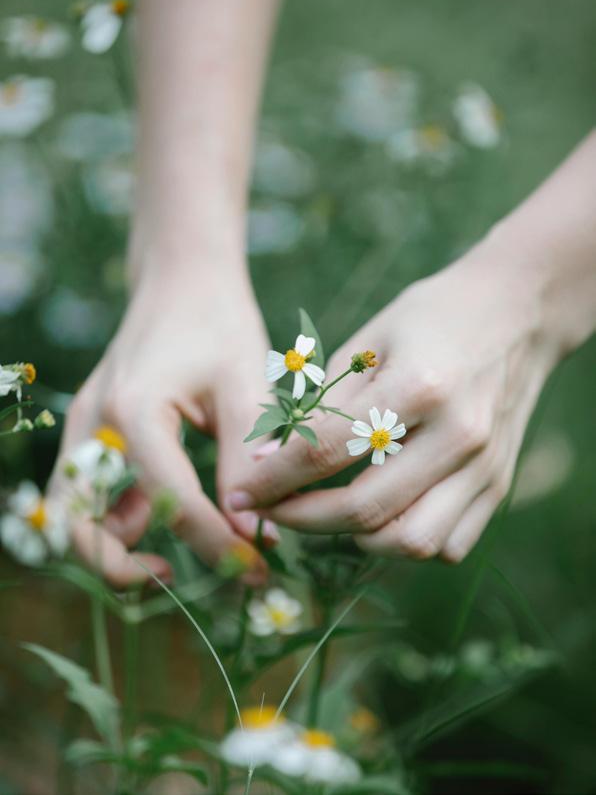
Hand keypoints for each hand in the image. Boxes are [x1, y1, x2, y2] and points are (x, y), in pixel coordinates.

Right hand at [48, 259, 274, 586]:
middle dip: (125, 569)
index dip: (217, 546)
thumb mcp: (246, 387)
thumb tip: (255, 533)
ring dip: (114, 549)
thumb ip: (247, 460)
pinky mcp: (92, 431)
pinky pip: (89, 493)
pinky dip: (118, 519)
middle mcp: (94, 424)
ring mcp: (85, 428)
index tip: (258, 571)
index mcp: (133, 410)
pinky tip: (167, 516)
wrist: (182, 278)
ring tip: (172, 559)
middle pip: (81, 526)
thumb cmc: (219, 322)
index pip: (172, 503)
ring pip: (74, 516)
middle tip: (182, 580)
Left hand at [227, 240, 560, 561]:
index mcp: (419, 385)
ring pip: (411, 542)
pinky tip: (381, 516)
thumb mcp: (368, 343)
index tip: (241, 494)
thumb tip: (264, 462)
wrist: (518, 312)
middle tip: (272, 511)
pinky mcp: (500, 485)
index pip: (327, 452)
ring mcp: (485, 466)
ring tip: (326, 515)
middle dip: (301, 519)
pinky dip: (405, 542)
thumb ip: (320, 406)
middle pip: (366, 509)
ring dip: (356, 540)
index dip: (273, 479)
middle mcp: (457, 434)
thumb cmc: (431, 318)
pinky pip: (447, 545)